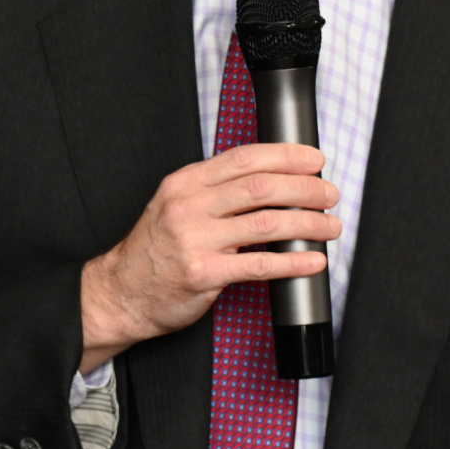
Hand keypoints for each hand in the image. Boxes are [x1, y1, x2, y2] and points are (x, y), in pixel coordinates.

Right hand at [78, 143, 337, 371]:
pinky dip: (292, 262)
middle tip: (328, 194)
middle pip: (261, 187)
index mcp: (186, 183)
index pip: (244, 158)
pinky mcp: (203, 274)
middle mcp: (190, 206)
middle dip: (305, 189)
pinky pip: (258, 266)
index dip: (285, 156)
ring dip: (307, 224)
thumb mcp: (176, 206)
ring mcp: (195, 240)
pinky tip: (312, 260)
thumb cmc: (154, 251)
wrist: (120, 292)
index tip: (313, 160)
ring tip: (329, 226)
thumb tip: (270, 181)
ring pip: (266, 223)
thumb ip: (215, 191)